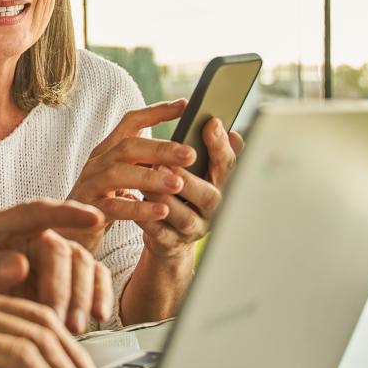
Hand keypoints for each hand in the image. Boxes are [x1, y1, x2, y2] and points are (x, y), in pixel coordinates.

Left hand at [0, 199, 114, 333]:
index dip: (65, 213)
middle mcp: (31, 236)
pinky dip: (101, 295)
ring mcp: (54, 257)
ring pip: (84, 263)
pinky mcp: (71, 277)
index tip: (93, 219)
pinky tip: (99, 316)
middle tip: (59, 320)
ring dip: (83, 297)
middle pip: (61, 249)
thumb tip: (20, 264)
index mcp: (0, 228)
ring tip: (73, 328)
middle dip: (64, 286)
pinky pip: (97, 278)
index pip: (35, 212)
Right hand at [65, 100, 194, 251]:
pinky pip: (114, 208)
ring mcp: (90, 186)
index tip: (185, 105)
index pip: (130, 122)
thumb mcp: (121, 178)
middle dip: (160, 148)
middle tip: (190, 153)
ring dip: (150, 177)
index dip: (156, 112)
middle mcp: (96, 164)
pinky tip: (161, 211)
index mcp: (107, 151)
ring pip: (118, 174)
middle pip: (127, 146)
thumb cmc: (102, 203)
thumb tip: (180, 150)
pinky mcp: (88, 212)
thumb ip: (141, 162)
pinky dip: (139, 209)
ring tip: (178, 184)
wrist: (67, 233)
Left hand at [138, 117, 243, 257]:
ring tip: (146, 183)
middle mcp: (212, 210)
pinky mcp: (172, 243)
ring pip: (184, 217)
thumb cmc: (185, 195)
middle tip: (166, 162)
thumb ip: (214, 154)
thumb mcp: (201, 175)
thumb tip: (232, 133)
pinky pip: (161, 233)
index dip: (221, 147)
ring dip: (165, 199)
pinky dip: (148, 219)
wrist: (170, 236)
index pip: (228, 166)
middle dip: (189, 179)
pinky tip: (135, 204)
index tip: (211, 124)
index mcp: (221, 188)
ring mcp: (193, 229)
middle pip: (209, 196)